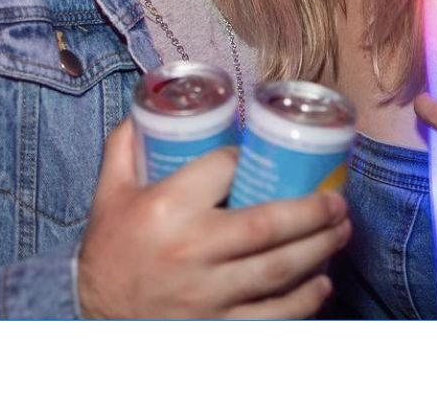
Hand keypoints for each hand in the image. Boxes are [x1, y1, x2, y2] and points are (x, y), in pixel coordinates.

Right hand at [77, 118, 350, 318]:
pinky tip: (321, 282)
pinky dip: (304, 300)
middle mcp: (192, 249)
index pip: (225, 169)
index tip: (266, 155)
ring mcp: (209, 293)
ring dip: (319, 248)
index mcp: (168, 207)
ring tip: (341, 230)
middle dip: (313, 210)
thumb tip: (147, 107)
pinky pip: (272, 315)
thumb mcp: (109, 191)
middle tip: (338, 199)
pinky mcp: (219, 327)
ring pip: (278, 270)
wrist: (95, 318)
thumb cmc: (111, 248)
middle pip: (268, 225)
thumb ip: (125, 145)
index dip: (251, 158)